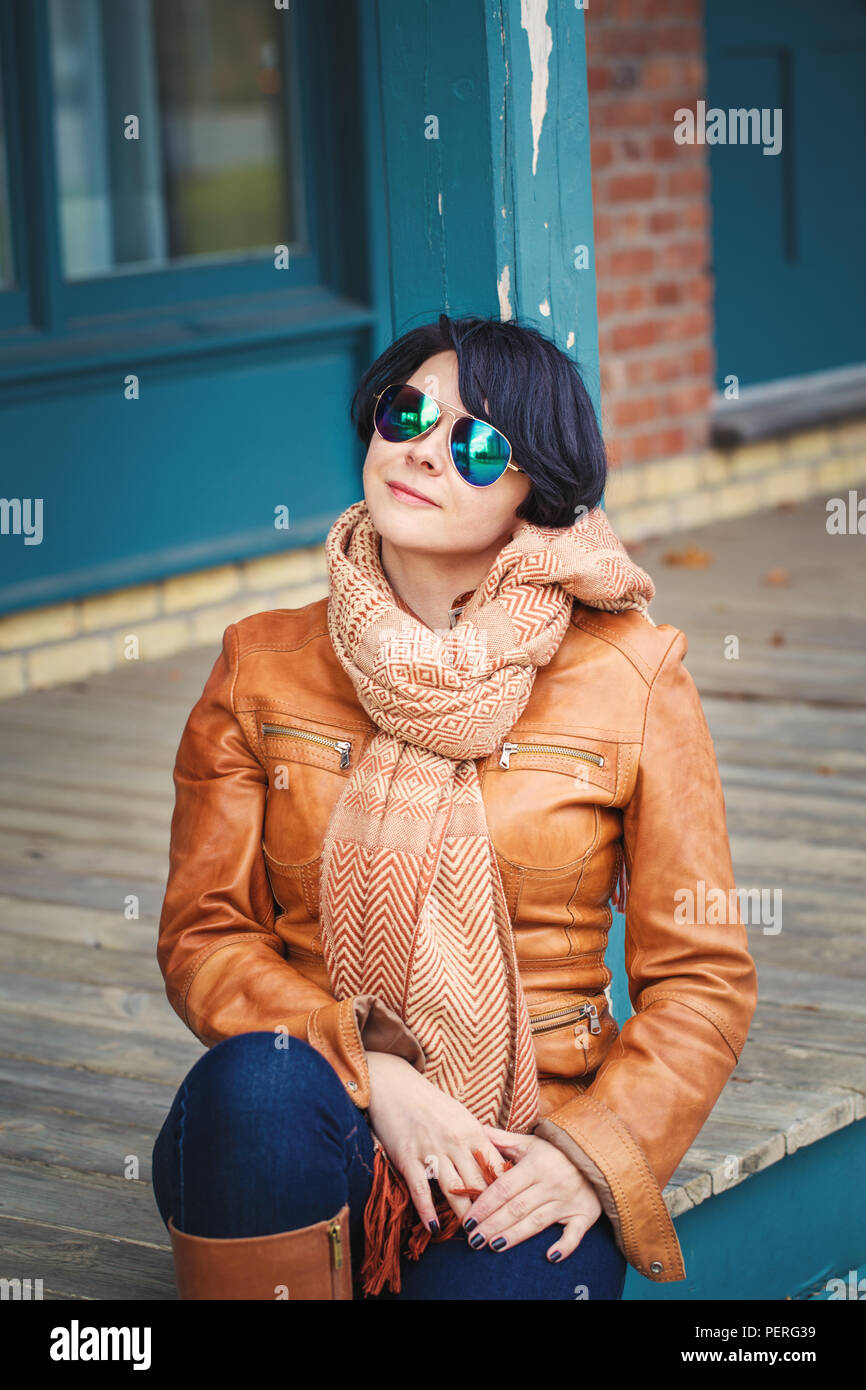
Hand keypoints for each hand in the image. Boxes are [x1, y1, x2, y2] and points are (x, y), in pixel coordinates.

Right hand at [364, 1051, 510, 1230]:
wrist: (396, 1087)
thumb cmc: (433, 1105)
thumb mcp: (462, 1117)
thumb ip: (479, 1141)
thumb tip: (499, 1167)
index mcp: (472, 1131)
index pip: (495, 1167)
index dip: (505, 1192)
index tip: (512, 1210)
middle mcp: (454, 1142)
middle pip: (477, 1183)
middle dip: (488, 1210)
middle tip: (496, 1232)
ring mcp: (430, 1151)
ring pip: (453, 1190)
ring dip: (464, 1215)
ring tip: (474, 1236)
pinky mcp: (407, 1158)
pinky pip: (420, 1189)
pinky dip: (427, 1210)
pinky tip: (435, 1227)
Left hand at [458, 1124, 602, 1261]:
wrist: (598, 1153)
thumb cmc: (558, 1150)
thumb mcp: (531, 1141)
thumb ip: (503, 1140)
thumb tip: (476, 1131)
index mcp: (535, 1165)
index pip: (504, 1188)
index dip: (484, 1204)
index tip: (468, 1219)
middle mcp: (550, 1184)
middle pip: (516, 1208)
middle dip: (492, 1224)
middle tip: (473, 1240)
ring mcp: (568, 1201)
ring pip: (536, 1222)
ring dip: (514, 1236)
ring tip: (492, 1247)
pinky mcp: (584, 1215)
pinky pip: (575, 1233)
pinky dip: (564, 1246)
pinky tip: (550, 1257)